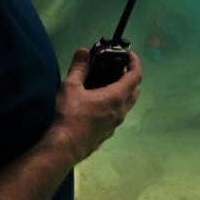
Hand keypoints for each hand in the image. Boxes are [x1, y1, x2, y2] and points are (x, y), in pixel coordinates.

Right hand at [44, 48, 142, 166]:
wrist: (63, 148)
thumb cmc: (69, 116)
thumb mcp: (71, 87)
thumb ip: (79, 68)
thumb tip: (83, 51)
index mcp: (116, 98)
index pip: (135, 76)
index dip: (135, 63)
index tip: (129, 54)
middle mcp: (120, 111)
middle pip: (135, 91)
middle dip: (130, 77)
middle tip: (118, 68)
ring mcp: (115, 125)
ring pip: (127, 105)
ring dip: (124, 92)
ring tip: (108, 84)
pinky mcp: (107, 134)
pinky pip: (117, 116)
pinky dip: (115, 105)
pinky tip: (99, 103)